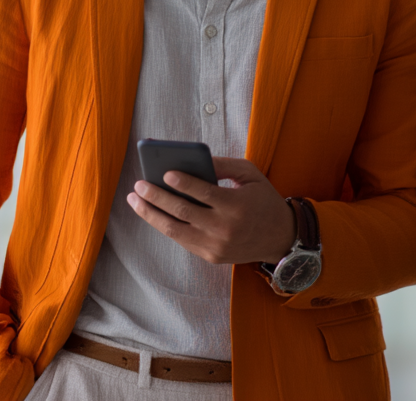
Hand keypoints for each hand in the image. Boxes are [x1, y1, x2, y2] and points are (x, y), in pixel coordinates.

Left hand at [126, 156, 296, 264]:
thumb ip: (224, 165)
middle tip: (139, 185)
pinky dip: (164, 225)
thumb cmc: (262, 200)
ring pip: (175, 230)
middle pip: (183, 211)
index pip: (205, 193)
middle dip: (156, 197)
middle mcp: (225, 228)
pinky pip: (182, 240)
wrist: (280, 238)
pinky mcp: (211, 256)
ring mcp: (217, 245)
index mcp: (237, 205)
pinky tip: (152, 212)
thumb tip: (194, 158)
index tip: (165, 173)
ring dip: (151, 214)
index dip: (183, 183)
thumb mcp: (251, 175)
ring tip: (135, 200)